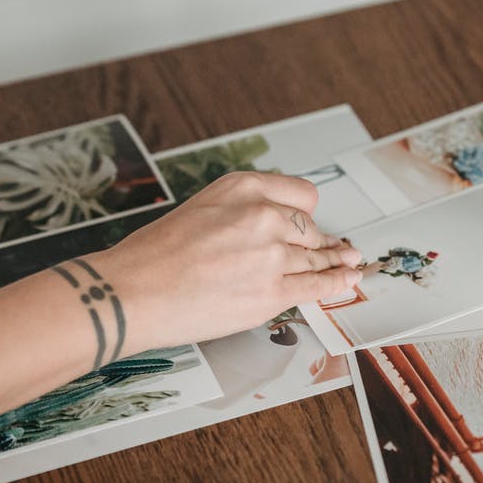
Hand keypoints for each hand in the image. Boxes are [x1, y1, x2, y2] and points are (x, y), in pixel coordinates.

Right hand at [89, 171, 362, 353]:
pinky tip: (349, 279)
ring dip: (334, 262)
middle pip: (309, 229)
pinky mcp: (271, 293)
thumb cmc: (153, 256)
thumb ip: (239, 214)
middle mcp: (262, 215)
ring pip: (316, 258)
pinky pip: (316, 286)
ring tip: (349, 262)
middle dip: (315, 243)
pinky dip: (337, 283)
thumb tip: (272, 232)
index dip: (305, 214)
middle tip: (329, 249)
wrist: (133, 292)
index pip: (300, 196)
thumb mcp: (200, 209)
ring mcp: (270, 255)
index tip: (310, 222)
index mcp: (242, 188)